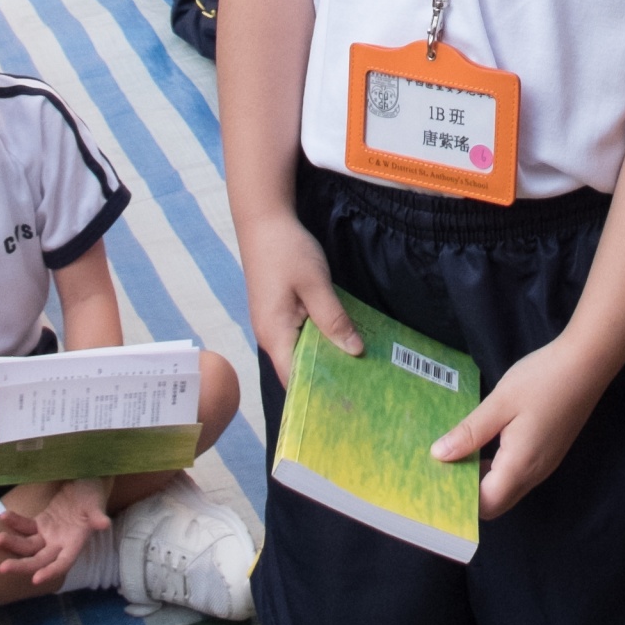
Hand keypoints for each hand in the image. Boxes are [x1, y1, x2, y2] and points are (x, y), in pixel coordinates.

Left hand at [0, 478, 112, 585]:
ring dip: (12, 544)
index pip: (63, 563)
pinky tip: (3, 517)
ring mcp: (48, 535)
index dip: (50, 572)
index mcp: (75, 543)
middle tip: (2, 569)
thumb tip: (105, 524)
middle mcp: (59, 544)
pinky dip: (14, 523)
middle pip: (39, 560)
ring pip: (28, 546)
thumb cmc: (93, 492)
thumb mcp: (96, 501)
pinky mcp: (40, 523)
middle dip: (21, 566)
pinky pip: (25, 527)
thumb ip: (97, 515)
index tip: (35, 579)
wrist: (85, 479)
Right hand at [243, 212, 361, 384]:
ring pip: (300, 353)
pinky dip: (319, 341)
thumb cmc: (287, 252)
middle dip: (327, 378)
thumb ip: (333, 319)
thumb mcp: (315, 284)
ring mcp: (273, 326)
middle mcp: (270, 337)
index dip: (318, 393)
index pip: (295, 379)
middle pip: (298, 370)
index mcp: (275, 335)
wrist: (263, 222)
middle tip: (362, 386)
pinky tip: (341, 339)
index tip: (348, 402)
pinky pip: (299, 338)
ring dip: (324, 359)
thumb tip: (354, 352)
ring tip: (357, 367)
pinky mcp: (278, 314)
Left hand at [432, 335, 603, 519]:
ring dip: (482, 480)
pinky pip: (518, 474)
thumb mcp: (500, 402)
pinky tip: (484, 444)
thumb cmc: (542, 380)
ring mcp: (545, 464)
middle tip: (443, 467)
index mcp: (519, 467)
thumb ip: (469, 432)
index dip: (459, 499)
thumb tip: (439, 455)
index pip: (485, 505)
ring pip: (507, 489)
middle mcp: (534, 474)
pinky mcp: (550, 452)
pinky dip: (497, 469)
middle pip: (496, 503)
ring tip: (456, 455)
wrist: (588, 363)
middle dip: (469, 493)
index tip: (436, 480)